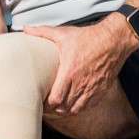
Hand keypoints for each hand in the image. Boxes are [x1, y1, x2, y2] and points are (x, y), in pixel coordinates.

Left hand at [23, 16, 137, 114]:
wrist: (113, 40)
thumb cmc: (87, 37)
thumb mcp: (63, 34)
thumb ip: (42, 32)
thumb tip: (24, 29)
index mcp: (69, 71)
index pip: (55, 98)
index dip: (47, 103)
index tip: (41, 100)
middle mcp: (81, 83)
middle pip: (64, 106)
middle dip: (54, 108)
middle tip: (47, 106)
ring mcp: (92, 88)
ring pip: (76, 108)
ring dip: (67, 109)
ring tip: (59, 106)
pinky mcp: (102, 89)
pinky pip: (89, 105)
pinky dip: (80, 107)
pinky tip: (74, 103)